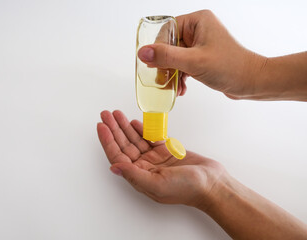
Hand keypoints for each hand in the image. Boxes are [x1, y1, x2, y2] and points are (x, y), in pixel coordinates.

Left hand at [97, 110, 224, 206]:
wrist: (211, 183)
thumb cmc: (187, 188)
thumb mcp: (157, 184)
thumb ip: (134, 175)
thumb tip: (113, 167)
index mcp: (139, 176)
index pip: (117, 156)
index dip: (107, 141)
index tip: (101, 126)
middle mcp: (144, 167)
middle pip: (123, 145)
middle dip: (113, 129)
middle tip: (105, 114)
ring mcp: (155, 158)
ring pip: (135, 139)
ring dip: (125, 126)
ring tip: (115, 114)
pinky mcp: (165, 151)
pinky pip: (149, 137)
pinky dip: (141, 129)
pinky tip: (133, 122)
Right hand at [138, 10, 267, 99]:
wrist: (252, 82)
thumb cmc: (231, 67)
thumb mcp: (194, 62)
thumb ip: (166, 57)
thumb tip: (143, 52)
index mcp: (198, 21)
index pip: (166, 30)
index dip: (158, 48)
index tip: (153, 64)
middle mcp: (198, 30)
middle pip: (168, 45)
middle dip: (165, 65)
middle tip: (162, 79)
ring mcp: (200, 44)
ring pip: (174, 57)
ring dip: (172, 74)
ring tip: (173, 87)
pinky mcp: (201, 57)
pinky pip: (182, 64)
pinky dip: (179, 77)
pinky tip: (180, 88)